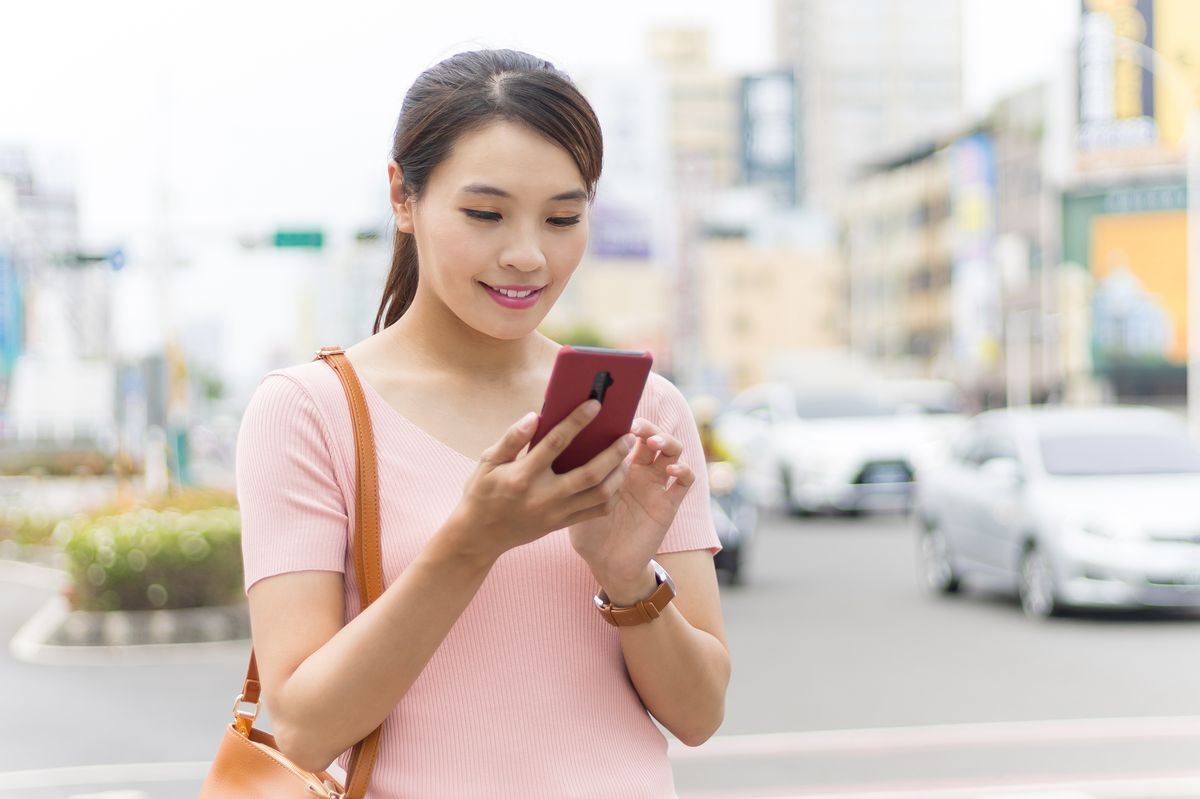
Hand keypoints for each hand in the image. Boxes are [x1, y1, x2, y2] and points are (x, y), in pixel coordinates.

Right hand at [447, 399, 635, 563]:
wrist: (480, 537)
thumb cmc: (483, 493)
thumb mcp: (488, 462)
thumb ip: (512, 439)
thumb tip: (534, 415)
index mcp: (522, 476)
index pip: (556, 443)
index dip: (577, 420)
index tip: (595, 404)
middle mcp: (543, 496)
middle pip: (589, 473)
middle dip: (613, 452)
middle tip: (628, 435)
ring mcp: (555, 513)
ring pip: (599, 494)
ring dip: (618, 473)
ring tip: (626, 455)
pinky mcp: (561, 525)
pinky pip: (596, 511)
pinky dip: (612, 494)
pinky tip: (616, 478)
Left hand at [569, 418, 695, 602]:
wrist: (606, 564)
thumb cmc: (587, 531)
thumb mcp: (575, 499)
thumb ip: (573, 475)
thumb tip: (555, 447)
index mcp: (618, 467)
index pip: (629, 435)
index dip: (626, 423)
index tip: (615, 417)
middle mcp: (640, 472)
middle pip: (653, 437)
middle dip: (648, 427)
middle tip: (637, 427)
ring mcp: (656, 486)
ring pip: (673, 451)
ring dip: (668, 442)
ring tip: (654, 443)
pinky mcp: (668, 504)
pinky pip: (685, 482)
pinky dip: (683, 470)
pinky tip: (670, 470)